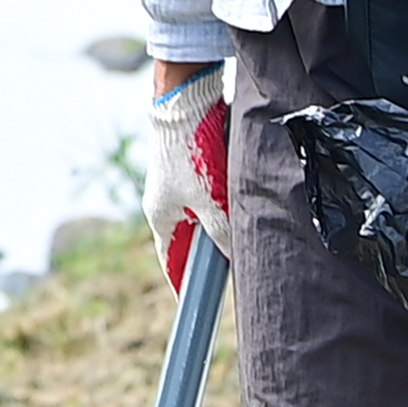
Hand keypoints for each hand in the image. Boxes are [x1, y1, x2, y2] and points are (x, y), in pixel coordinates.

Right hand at [146, 66, 227, 291]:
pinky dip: (227, 199)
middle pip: (192, 241)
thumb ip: (222, 232)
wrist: (187, 98)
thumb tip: (235, 259)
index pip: (172, 263)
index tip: (195, 309)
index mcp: (161, 217)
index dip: (184, 286)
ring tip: (246, 233)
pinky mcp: (195, 164)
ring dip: (223, 223)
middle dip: (211, 255)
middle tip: (234, 272)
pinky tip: (246, 198)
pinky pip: (213, 192)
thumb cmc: (191, 152)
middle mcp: (168, 202)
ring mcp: (180, 183)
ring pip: (205, 216)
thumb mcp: (210, 200)